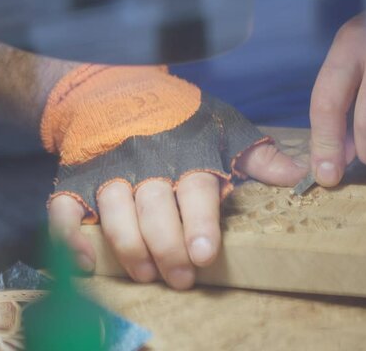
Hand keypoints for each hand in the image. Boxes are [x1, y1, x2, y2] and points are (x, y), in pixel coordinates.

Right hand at [41, 65, 306, 289]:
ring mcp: (108, 171)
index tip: (204, 254)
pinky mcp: (77, 178)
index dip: (198, 223)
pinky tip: (86, 262)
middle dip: (167, 247)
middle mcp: (146, 163)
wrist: (117, 88)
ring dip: (128, 247)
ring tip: (145, 275)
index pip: (195, 190)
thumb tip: (299, 175)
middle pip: (154, 209)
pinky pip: (66, 209)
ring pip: (114, 211)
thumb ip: (257, 157)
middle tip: (180, 278)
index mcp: (186, 153)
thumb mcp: (224, 129)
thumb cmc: (179, 117)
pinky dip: (71, 236)